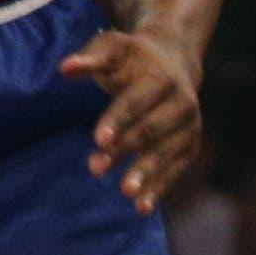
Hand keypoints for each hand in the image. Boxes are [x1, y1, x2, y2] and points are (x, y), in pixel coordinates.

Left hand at [64, 26, 203, 213]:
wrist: (173, 60)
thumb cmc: (132, 57)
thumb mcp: (111, 47)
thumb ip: (90, 58)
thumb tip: (65, 67)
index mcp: (161, 77)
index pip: (136, 102)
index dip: (117, 120)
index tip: (98, 140)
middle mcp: (182, 102)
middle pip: (151, 130)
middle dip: (124, 150)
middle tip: (95, 168)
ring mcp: (190, 126)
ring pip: (166, 153)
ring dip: (145, 174)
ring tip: (125, 193)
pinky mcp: (190, 144)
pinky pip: (176, 169)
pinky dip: (161, 187)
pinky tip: (142, 207)